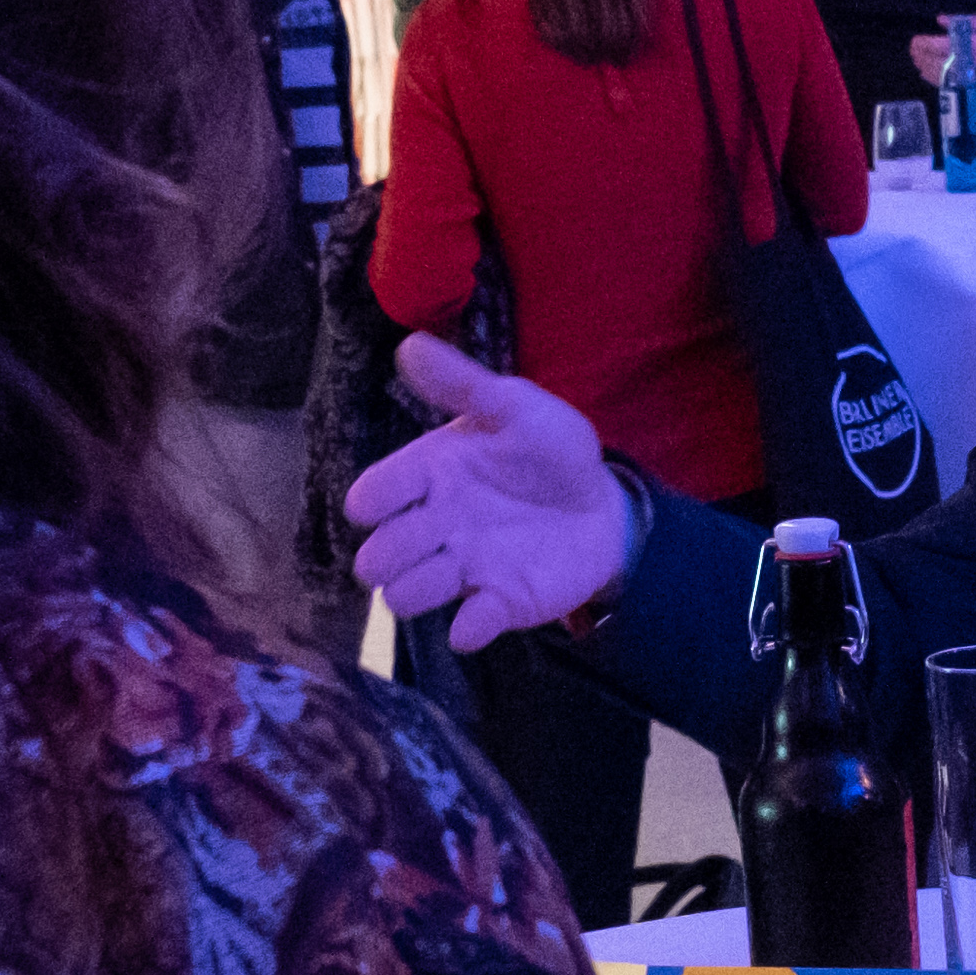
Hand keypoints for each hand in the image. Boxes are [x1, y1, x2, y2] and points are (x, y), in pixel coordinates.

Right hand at [342, 338, 634, 645]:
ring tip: (452, 571)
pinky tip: (480, 613)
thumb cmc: (550, 450)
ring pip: (405, 596)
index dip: (370, 500)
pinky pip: (466, 629)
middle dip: (385, 555)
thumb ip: (463, 384)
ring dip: (414, 592)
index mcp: (430, 473)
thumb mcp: (514, 407)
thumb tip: (409, 345)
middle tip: (425, 539)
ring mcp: (462, 567)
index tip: (379, 501)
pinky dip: (467, 628)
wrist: (604, 503)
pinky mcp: (497, 603)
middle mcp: (435, 525)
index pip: (374, 492)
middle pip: (379, 555)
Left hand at [906, 11, 975, 88]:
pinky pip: (953, 87)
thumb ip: (964, 21)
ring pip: (944, 78)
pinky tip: (928, 74)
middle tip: (912, 50)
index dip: (925, 44)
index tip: (915, 40)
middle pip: (940, 64)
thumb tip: (940, 20)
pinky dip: (938, 80)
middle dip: (922, 57)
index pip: (943, 46)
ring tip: (917, 61)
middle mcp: (975, 64)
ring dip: (926, 69)